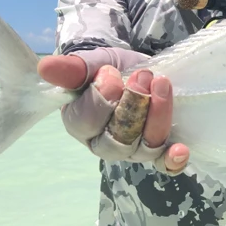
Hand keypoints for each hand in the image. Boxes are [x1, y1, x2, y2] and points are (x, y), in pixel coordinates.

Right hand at [37, 47, 188, 174]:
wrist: (131, 68)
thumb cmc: (104, 68)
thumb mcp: (89, 63)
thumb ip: (71, 68)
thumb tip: (45, 68)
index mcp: (79, 124)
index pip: (87, 122)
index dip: (101, 98)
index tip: (109, 72)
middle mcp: (104, 144)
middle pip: (119, 139)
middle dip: (134, 105)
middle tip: (142, 75)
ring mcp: (133, 149)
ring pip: (145, 146)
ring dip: (158, 115)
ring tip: (161, 83)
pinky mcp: (158, 147)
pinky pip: (164, 162)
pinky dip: (172, 159)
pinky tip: (181, 150)